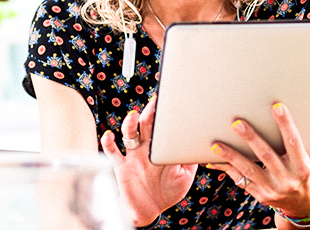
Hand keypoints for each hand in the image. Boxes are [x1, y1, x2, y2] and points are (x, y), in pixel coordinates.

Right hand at [100, 98, 196, 225]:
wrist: (150, 209)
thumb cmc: (169, 190)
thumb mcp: (185, 175)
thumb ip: (190, 159)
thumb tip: (201, 144)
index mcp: (162, 147)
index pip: (163, 126)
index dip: (166, 114)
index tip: (171, 101)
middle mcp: (146, 148)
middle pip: (147, 124)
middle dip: (150, 112)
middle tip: (155, 101)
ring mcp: (133, 156)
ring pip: (130, 134)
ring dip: (130, 123)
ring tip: (134, 116)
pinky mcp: (121, 167)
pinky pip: (113, 152)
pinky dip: (108, 142)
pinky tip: (109, 135)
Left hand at [206, 102, 309, 220]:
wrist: (306, 205)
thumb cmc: (305, 174)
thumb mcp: (308, 161)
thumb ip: (293, 146)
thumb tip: (274, 119)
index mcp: (302, 167)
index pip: (293, 142)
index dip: (285, 124)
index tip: (277, 106)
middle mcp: (287, 180)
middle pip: (266, 155)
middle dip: (251, 138)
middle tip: (237, 123)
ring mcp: (272, 189)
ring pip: (248, 170)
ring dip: (231, 155)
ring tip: (216, 144)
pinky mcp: (261, 195)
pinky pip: (241, 180)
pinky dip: (227, 169)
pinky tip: (213, 161)